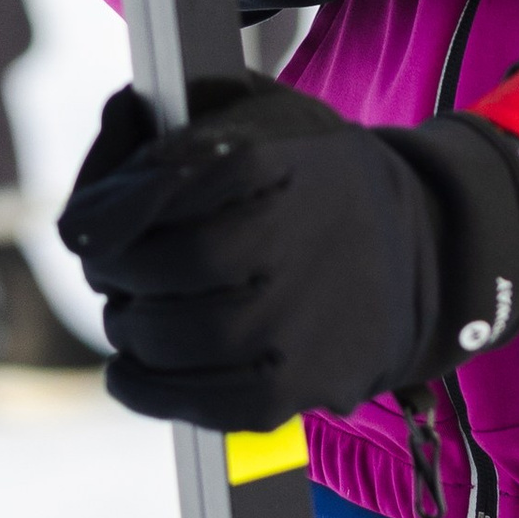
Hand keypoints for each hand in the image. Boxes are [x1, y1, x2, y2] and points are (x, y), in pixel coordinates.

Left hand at [58, 75, 518, 427]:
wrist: (425, 251)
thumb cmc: (317, 181)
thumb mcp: (268, 118)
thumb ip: (185, 120)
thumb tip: (118, 115)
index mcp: (272, 161)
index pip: (155, 189)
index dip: (109, 209)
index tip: (93, 222)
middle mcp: (287, 239)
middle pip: (155, 268)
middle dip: (114, 271)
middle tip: (112, 269)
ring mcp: (295, 320)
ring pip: (169, 338)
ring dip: (129, 327)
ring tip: (132, 312)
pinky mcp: (299, 386)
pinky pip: (200, 402)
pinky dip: (148, 389)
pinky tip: (131, 368)